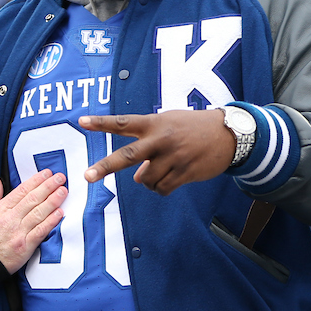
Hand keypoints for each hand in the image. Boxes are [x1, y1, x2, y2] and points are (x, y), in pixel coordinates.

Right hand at [0, 169, 65, 273]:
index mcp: (1, 208)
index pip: (22, 190)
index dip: (36, 180)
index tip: (47, 173)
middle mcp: (11, 218)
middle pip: (33, 198)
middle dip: (48, 186)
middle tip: (60, 177)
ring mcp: (19, 232)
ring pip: (38, 212)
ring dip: (53, 200)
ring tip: (63, 191)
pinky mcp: (25, 246)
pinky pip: (40, 231)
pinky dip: (50, 221)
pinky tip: (59, 213)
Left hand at [80, 110, 235, 195]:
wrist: (229, 135)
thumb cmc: (193, 128)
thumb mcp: (169, 122)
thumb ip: (149, 142)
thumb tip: (137, 175)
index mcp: (155, 124)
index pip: (123, 123)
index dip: (102, 123)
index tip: (82, 122)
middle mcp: (161, 140)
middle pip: (127, 155)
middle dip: (105, 167)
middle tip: (86, 176)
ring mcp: (173, 157)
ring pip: (145, 179)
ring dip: (147, 180)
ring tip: (160, 170)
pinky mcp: (184, 172)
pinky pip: (161, 189)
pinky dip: (160, 188)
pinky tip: (171, 178)